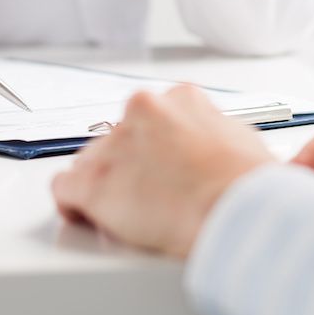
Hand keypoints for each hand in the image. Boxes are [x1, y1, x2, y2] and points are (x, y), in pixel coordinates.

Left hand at [52, 85, 273, 257]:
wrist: (238, 211)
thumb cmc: (248, 186)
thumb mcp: (246, 139)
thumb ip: (219, 132)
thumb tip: (222, 142)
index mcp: (181, 99)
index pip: (151, 118)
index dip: (155, 149)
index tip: (161, 168)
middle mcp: (142, 111)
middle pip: (119, 139)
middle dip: (130, 166)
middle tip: (150, 196)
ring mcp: (115, 146)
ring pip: (93, 162)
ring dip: (106, 185)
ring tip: (129, 214)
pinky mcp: (94, 182)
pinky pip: (66, 188)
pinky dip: (75, 204)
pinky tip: (87, 215)